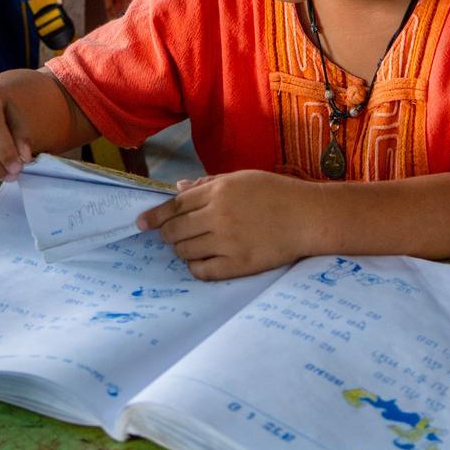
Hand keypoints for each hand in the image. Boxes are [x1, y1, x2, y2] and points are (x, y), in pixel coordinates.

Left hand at [137, 171, 312, 280]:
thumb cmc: (276, 193)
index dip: (156, 215)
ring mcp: (228, 241)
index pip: (175, 205)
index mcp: (219, 190)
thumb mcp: (242, 178)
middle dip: (168, 235)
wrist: (307, 217)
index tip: (142, 223)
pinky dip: (196, 268)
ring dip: (182, 251)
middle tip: (171, 238)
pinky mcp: (238, 264)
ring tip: (191, 248)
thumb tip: (178, 188)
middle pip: (176, 230)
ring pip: (186, 251)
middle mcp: (219, 215)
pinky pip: (203, 271)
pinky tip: (202, 262)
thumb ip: (208, 183)